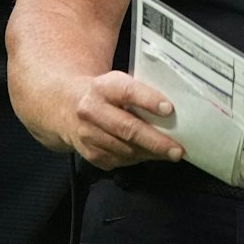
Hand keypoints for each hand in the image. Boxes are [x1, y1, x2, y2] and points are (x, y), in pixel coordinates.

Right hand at [64, 70, 183, 169]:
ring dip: (150, 153)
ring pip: (124, 149)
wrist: (66, 106)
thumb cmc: (105, 94)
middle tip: (177, 149)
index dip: (149, 100)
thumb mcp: (118, 83)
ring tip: (170, 154)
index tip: (169, 109)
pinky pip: (119, 160)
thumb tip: (174, 109)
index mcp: (103, 87)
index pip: (128, 92)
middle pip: (127, 128)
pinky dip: (138, 159)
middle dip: (155, 141)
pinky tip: (150, 155)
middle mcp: (92, 111)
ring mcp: (88, 134)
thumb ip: (140, 92)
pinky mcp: (89, 153)